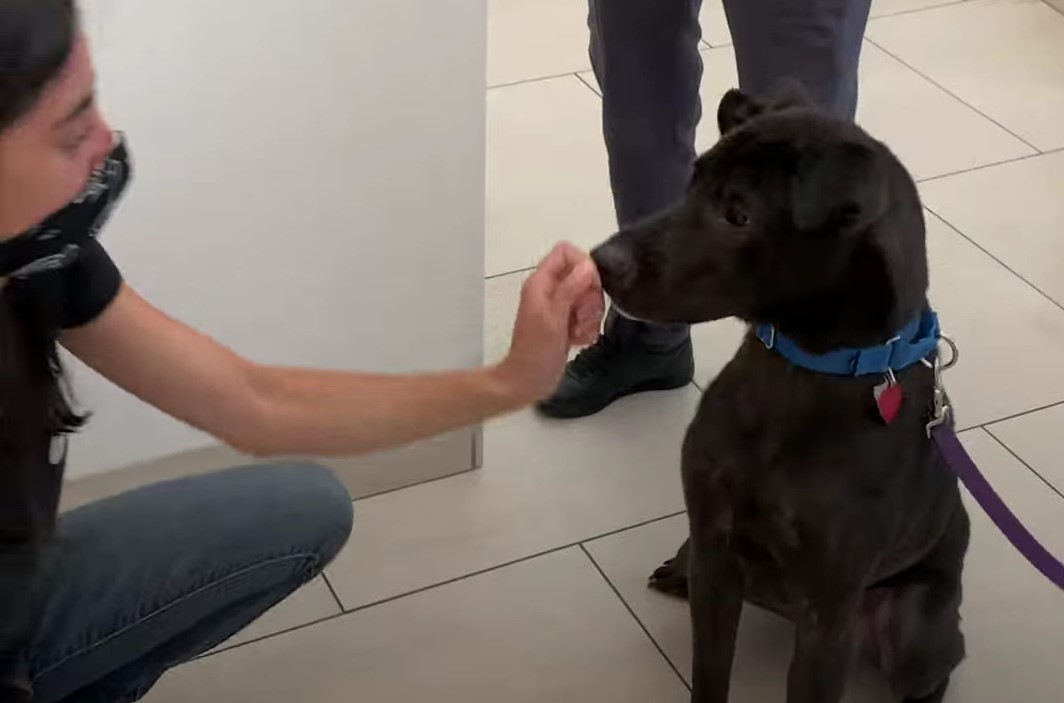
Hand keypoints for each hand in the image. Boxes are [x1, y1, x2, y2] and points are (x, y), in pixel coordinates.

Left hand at [495, 243, 603, 402]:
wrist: (527, 382)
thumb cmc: (536, 351)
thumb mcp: (554, 319)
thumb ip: (569, 290)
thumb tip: (587, 265)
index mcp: (541, 283)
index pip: (565, 252)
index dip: (583, 265)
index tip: (591, 288)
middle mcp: (549, 290)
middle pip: (582, 275)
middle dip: (590, 297)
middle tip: (583, 317)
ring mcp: (558, 306)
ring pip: (588, 296)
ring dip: (590, 315)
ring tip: (579, 332)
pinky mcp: (566, 321)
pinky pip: (586, 314)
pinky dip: (587, 327)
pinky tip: (579, 340)